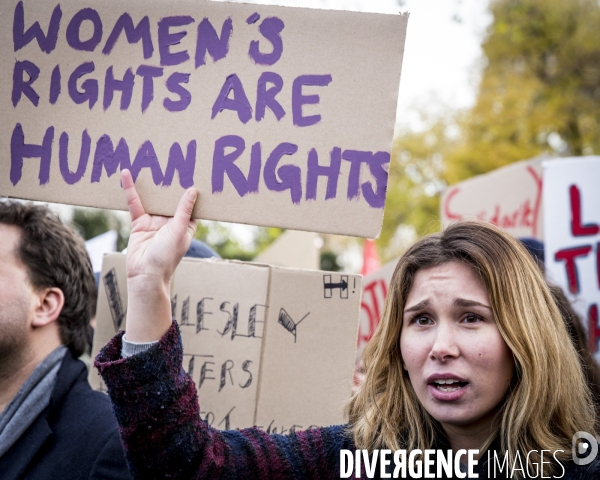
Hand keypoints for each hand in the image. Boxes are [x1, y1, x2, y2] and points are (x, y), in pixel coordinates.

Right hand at [121, 169, 198, 341]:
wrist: (144, 275)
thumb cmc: (167, 257)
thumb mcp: (178, 231)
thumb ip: (184, 210)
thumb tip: (194, 190)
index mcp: (186, 224)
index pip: (190, 202)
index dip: (192, 187)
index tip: (195, 169)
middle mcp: (171, 221)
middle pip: (171, 197)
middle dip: (171, 181)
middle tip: (172, 158)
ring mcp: (155, 222)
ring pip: (153, 198)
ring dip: (152, 183)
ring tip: (151, 161)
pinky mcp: (139, 223)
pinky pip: (135, 204)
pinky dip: (131, 190)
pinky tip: (128, 175)